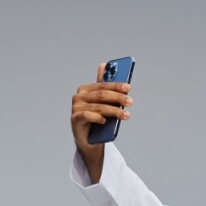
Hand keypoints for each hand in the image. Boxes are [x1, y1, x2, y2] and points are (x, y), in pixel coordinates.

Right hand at [70, 63, 132, 180]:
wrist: (90, 140)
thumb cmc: (97, 120)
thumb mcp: (103, 104)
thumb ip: (105, 88)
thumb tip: (105, 65)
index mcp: (86, 89)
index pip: (103, 85)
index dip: (115, 86)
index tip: (128, 87)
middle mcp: (79, 97)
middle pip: (101, 95)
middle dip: (117, 98)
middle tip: (130, 102)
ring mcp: (76, 108)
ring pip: (98, 107)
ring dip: (114, 111)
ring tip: (126, 115)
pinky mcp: (75, 119)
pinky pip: (87, 116)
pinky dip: (97, 117)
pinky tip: (104, 120)